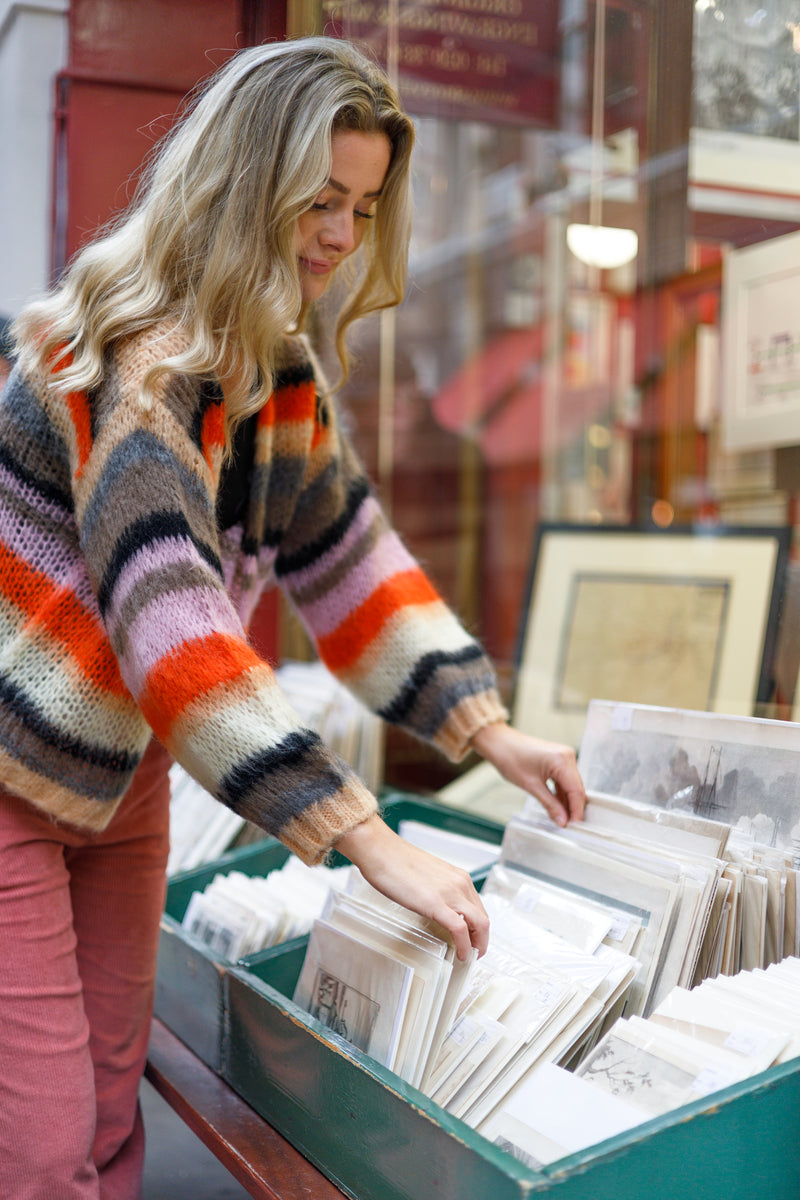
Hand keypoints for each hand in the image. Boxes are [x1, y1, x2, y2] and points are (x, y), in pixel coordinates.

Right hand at [333, 814, 489, 960]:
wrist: (380, 850)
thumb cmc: (396, 861)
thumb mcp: (427, 876)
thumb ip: (438, 890)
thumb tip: (439, 908)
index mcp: (458, 877)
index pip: (479, 908)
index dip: (479, 928)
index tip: (473, 940)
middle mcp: (459, 883)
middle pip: (483, 918)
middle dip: (482, 940)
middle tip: (474, 953)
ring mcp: (450, 893)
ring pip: (479, 924)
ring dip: (477, 945)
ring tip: (469, 957)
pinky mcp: (436, 903)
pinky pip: (460, 929)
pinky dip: (465, 946)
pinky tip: (461, 955)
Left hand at [470, 722, 585, 826]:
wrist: (499, 743)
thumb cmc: (510, 757)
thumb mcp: (531, 786)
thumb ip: (550, 804)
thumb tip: (562, 820)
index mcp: (562, 760)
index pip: (577, 790)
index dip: (576, 810)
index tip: (574, 825)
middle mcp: (566, 756)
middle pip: (576, 787)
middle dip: (572, 807)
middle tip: (567, 825)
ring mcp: (563, 756)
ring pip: (571, 784)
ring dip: (567, 801)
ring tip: (561, 818)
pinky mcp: (557, 759)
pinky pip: (564, 779)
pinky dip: (561, 792)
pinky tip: (557, 805)